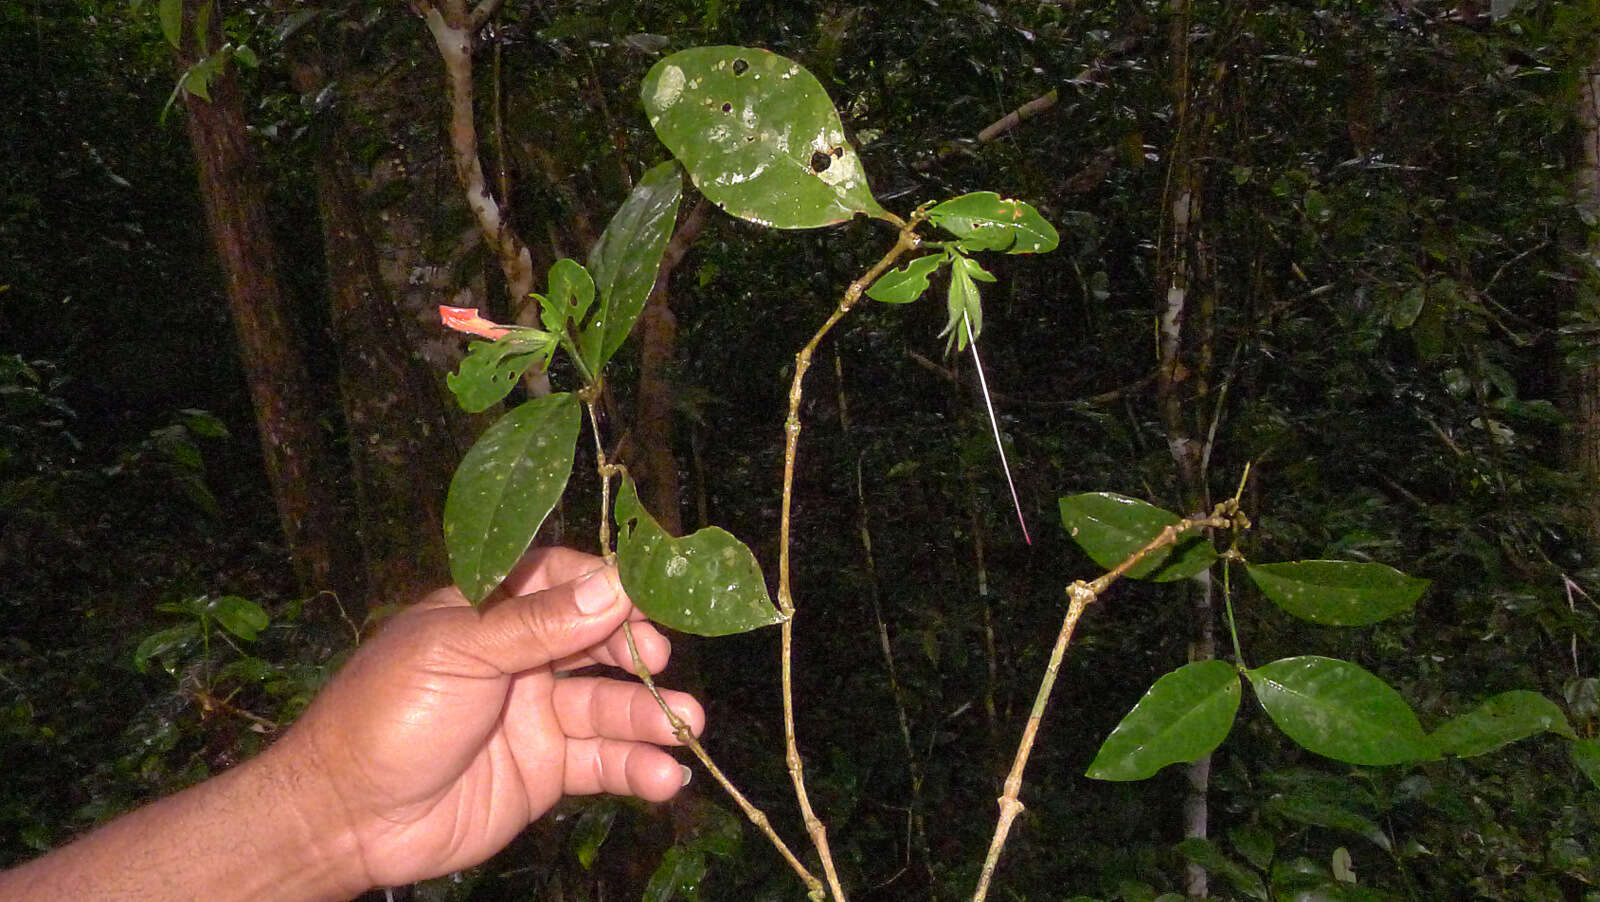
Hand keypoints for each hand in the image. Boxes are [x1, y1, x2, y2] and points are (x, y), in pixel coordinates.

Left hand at [270, 547, 702, 889]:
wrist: (348, 818)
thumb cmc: (386, 715)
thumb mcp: (456, 653)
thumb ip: (536, 623)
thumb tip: (615, 584)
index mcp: (489, 612)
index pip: (561, 579)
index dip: (605, 584)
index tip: (648, 593)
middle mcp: (520, 658)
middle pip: (598, 640)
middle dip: (637, 649)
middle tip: (659, 660)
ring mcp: (537, 715)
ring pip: (609, 705)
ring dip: (651, 714)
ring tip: (687, 727)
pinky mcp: (546, 772)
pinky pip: (603, 762)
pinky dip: (638, 767)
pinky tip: (664, 777)